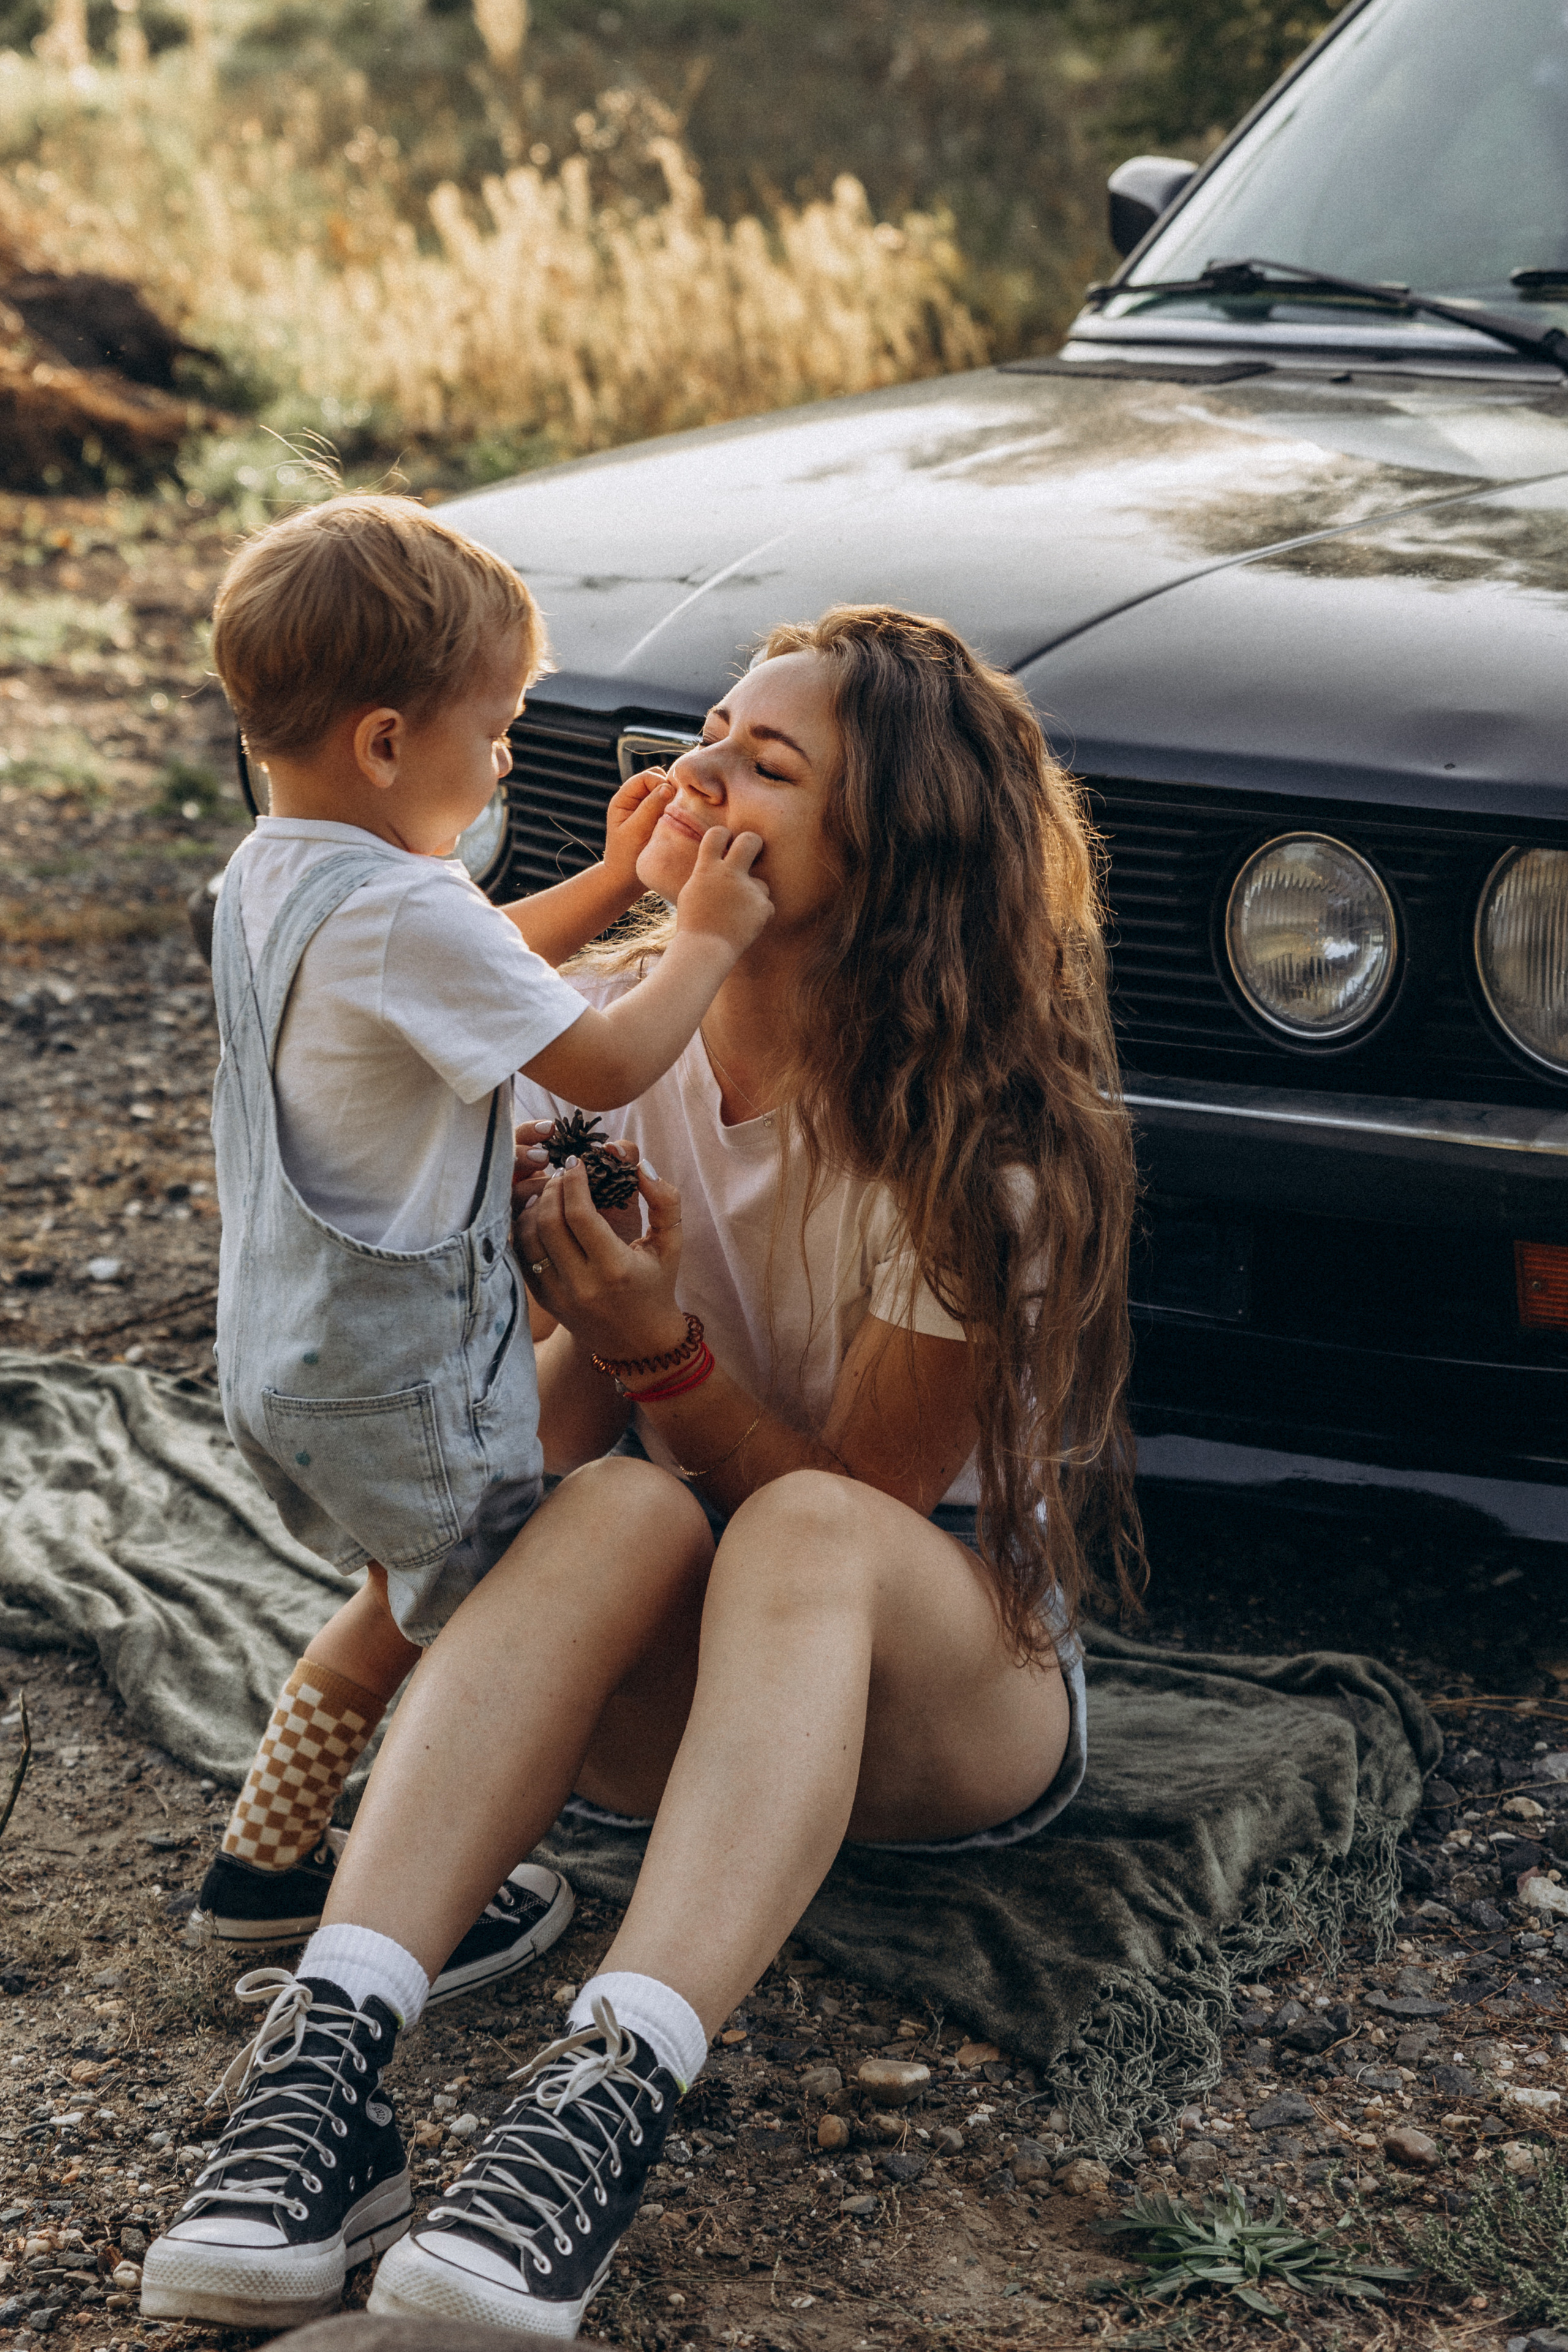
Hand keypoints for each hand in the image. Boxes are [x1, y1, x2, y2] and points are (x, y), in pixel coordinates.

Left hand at [514, 1158, 686, 1363]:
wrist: (638, 1342)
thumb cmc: (657, 1284)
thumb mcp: (671, 1244)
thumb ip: (665, 1200)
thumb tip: (641, 1166)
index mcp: (615, 1269)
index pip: (580, 1214)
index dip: (574, 1181)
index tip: (577, 1161)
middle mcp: (582, 1285)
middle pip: (549, 1222)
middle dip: (553, 1188)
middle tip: (563, 1171)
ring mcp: (559, 1296)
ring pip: (529, 1238)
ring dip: (536, 1206)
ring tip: (550, 1189)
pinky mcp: (544, 1301)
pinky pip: (523, 1256)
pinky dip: (526, 1229)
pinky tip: (539, 1214)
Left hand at [602, 768, 676, 895]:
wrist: (625, 882)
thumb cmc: (626, 858)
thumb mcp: (636, 831)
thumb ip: (649, 807)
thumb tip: (667, 787)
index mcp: (623, 800)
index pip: (646, 777)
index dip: (660, 783)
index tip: (671, 800)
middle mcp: (634, 802)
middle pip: (657, 781)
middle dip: (668, 791)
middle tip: (675, 809)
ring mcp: (646, 811)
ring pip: (665, 794)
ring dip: (673, 802)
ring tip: (677, 817)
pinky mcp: (656, 821)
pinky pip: (669, 808)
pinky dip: (675, 811)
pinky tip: (679, 822)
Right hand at [673, 824, 771, 955]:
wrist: (704, 950)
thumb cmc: (694, 924)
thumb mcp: (692, 892)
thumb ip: (706, 874)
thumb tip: (714, 862)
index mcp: (707, 869)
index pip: (717, 834)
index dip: (723, 834)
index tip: (726, 842)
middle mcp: (729, 874)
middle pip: (750, 840)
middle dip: (754, 842)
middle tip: (752, 852)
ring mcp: (747, 889)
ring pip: (761, 883)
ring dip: (754, 895)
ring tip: (738, 915)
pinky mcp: (762, 906)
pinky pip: (765, 906)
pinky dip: (758, 916)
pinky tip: (743, 927)